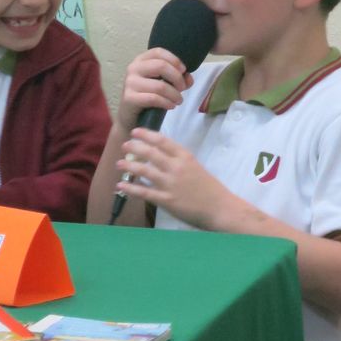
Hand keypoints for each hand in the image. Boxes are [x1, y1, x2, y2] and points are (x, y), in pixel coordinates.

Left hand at [115, 128, 233, 229]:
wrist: (221, 208)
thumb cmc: (210, 189)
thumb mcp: (196, 167)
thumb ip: (180, 161)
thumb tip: (162, 155)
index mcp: (185, 157)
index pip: (162, 140)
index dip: (146, 135)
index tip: (135, 131)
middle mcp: (176, 167)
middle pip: (150, 153)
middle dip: (135, 147)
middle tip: (125, 145)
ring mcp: (171, 184)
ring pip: (145, 170)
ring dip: (129, 165)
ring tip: (119, 163)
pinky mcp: (167, 200)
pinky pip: (144, 192)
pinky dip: (131, 187)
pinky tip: (121, 184)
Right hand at [116, 48, 192, 132]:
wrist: (131, 116)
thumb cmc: (148, 96)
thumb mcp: (164, 83)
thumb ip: (178, 78)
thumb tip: (188, 78)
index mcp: (141, 60)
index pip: (159, 52)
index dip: (174, 60)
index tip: (184, 71)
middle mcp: (133, 68)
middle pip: (161, 66)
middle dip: (177, 78)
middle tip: (182, 88)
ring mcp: (130, 83)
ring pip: (160, 86)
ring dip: (175, 95)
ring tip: (178, 101)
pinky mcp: (129, 98)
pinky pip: (154, 99)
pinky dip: (167, 103)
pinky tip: (171, 106)